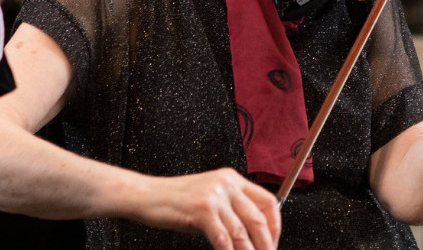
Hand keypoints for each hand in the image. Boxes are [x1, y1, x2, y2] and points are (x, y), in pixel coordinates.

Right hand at [138, 168, 280, 249]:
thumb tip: (253, 233)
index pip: (267, 201)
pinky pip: (223, 239)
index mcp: (232, 179)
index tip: (273, 242)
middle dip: (266, 245)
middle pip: (259, 218)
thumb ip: (231, 209)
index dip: (275, 226)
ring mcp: (214, 196)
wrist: (146, 195)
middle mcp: (227, 183)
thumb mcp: (210, 197)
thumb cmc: (175, 200)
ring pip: (242, 232)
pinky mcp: (202, 210)